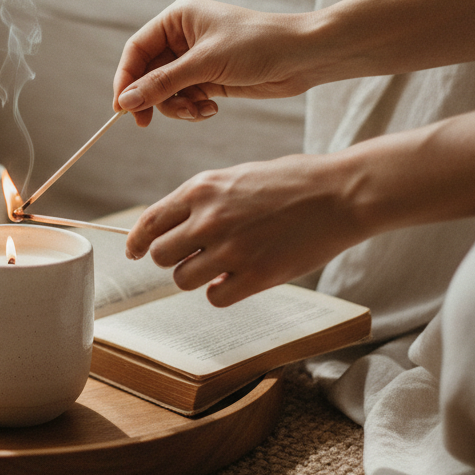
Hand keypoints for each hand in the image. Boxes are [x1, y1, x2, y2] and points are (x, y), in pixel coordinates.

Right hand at [112, 0, 317, 127]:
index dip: (125, 79)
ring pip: (166, 91)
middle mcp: (182, 38)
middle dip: (153, 98)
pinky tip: (211, 111)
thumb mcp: (205, 64)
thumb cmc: (257, 45)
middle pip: (148, 74)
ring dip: (177, 107)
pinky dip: (193, 109)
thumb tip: (126, 101)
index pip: (136, 50)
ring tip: (198, 112)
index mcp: (177, 19)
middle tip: (146, 123)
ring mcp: (196, 60)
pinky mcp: (210, 79)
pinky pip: (186, 99)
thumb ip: (163, 83)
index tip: (121, 108)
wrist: (303, 57)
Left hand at [125, 154, 369, 306]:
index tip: (134, 253)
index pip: (149, 223)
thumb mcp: (236, 177)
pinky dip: (221, 292)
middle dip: (173, 259)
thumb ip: (202, 201)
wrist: (340, 193)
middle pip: (161, 256)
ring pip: (183, 279)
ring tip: (221, 266)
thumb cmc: (291, 182)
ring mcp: (231, 249)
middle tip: (195, 256)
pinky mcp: (256, 276)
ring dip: (197, 277)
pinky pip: (215, 297)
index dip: (136, 242)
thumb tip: (172, 229)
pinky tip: (237, 280)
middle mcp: (209, 219)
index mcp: (202, 189)